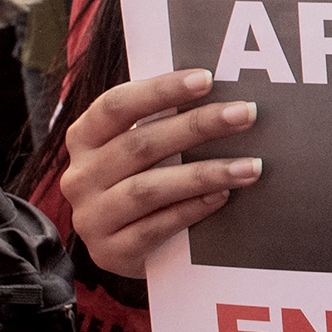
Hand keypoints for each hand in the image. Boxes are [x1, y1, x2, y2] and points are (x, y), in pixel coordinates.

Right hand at [62, 69, 260, 277]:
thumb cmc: (144, 182)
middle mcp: (80, 177)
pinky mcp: (110, 253)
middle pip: (140, 145)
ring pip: (148, 189)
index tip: (207, 78)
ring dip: (204, 174)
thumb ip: (164, 123)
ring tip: (251, 166)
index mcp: (84, 139)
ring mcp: (91, 218)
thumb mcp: (143, 152)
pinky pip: (154, 228)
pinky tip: (222, 197)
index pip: (116, 105)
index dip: (160, 90)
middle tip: (246, 114)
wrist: (128, 249)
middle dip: (197, 126)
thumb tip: (224, 95)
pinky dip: (191, 210)